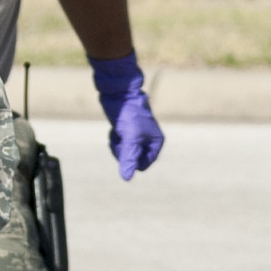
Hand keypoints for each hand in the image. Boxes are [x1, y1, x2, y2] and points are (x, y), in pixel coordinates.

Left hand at [91, 54, 163, 180]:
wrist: (119, 92)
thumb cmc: (128, 113)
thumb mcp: (129, 137)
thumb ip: (129, 157)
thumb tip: (126, 178)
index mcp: (155, 142)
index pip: (143, 164)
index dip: (132, 160)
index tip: (125, 148)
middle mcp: (148, 140)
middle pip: (134, 160)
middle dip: (123, 152)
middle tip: (120, 140)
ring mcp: (137, 136)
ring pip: (125, 153)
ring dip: (118, 146)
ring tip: (117, 133)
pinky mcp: (127, 131)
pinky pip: (120, 144)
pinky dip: (115, 139)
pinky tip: (114, 130)